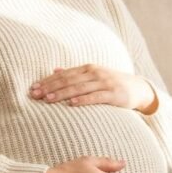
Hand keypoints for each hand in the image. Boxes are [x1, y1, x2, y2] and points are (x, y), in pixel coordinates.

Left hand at [30, 64, 156, 113]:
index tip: (33, 88)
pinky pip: (95, 97)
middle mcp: (94, 73)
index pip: (63, 75)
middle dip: (50, 87)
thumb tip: (55, 70)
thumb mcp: (94, 76)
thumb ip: (76, 74)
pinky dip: (83, 100)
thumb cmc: (113, 84)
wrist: (139, 88)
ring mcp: (104, 83)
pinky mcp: (113, 94)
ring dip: (62, 93)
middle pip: (68, 80)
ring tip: (48, 99)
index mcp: (88, 69)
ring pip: (79, 88)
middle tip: (35, 94)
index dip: (47, 81)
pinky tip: (71, 104)